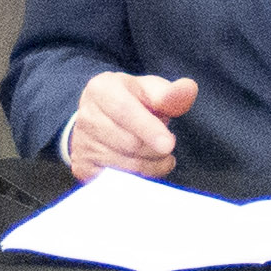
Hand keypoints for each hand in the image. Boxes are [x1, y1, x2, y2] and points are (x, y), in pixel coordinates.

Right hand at [63, 71, 199, 181]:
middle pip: (128, 143)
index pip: (125, 111)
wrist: (105, 120)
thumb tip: (189, 89)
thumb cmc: (135, 103)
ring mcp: (81, 143)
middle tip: (167, 145)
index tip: (169, 144)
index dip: (148, 129)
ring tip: (158, 155)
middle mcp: (86, 115)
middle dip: (156, 149)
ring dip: (151, 166)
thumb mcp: (152, 92)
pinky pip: (117, 181)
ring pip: (125, 166)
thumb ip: (171, 94)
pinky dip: (139, 179)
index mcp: (102, 88)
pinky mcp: (83, 167)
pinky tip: (145, 168)